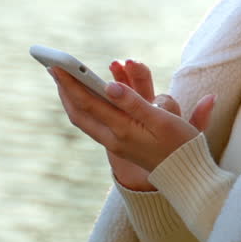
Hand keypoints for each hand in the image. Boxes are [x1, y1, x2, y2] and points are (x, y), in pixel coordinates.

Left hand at [49, 58, 215, 191]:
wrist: (187, 176)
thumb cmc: (180, 144)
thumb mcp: (161, 120)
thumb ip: (134, 103)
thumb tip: (109, 86)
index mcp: (122, 131)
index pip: (88, 103)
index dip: (70, 83)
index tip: (56, 65)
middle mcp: (113, 139)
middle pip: (79, 113)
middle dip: (65, 90)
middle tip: (53, 68)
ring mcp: (115, 143)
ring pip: (85, 119)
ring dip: (73, 98)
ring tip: (64, 78)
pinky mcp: (121, 144)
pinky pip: (96, 121)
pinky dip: (88, 105)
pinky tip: (87, 94)